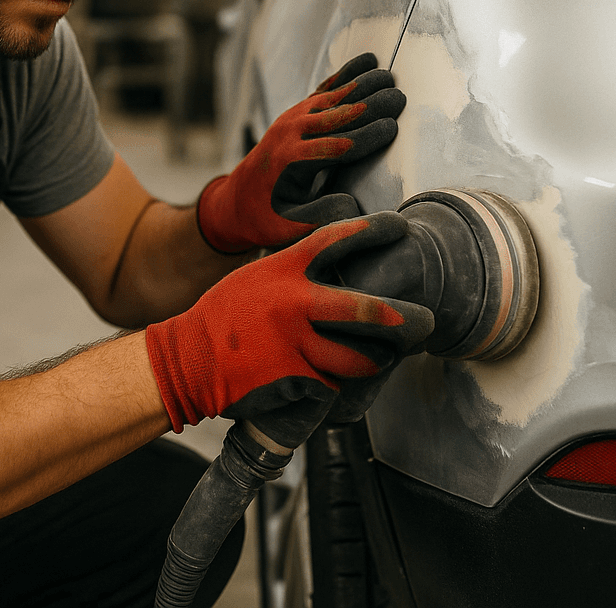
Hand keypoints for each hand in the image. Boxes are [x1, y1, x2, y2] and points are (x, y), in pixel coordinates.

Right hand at [145, 212, 433, 445]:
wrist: (187, 360)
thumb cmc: (224, 316)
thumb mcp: (257, 277)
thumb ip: (296, 272)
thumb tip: (336, 266)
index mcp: (285, 270)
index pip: (337, 239)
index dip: (374, 230)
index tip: (401, 227)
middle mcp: (294, 303)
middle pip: (366, 309)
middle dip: (405, 319)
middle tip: (427, 321)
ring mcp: (295, 345)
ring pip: (359, 359)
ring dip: (378, 361)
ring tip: (387, 358)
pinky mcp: (294, 382)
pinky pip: (333, 389)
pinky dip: (340, 389)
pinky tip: (343, 388)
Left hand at [196, 53, 404, 252]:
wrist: (237, 200)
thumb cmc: (267, 218)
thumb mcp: (289, 229)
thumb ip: (319, 218)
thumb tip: (352, 206)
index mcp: (289, 162)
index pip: (333, 147)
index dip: (364, 137)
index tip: (392, 127)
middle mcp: (289, 134)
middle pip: (335, 116)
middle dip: (368, 105)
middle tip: (399, 96)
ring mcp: (291, 119)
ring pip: (331, 98)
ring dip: (361, 85)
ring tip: (390, 75)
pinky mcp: (296, 113)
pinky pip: (324, 90)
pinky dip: (346, 74)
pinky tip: (368, 61)